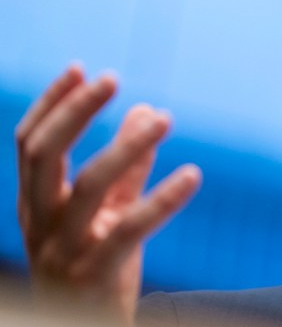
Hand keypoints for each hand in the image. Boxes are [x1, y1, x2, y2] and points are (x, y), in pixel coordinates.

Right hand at [15, 65, 200, 325]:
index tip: (80, 68)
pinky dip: (163, 198)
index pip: (30, 143)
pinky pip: (130, 228)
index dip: (52, 103)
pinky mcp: (95, 272)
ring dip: (126, 146)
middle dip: (74, 111)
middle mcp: (40, 221)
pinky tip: (192, 175)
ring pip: (89, 186)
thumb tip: (149, 110)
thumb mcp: (108, 212)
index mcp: (35, 203)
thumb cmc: (96, 265)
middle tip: (111, 78)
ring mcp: (63, 249)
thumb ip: (129, 166)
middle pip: (44, 155)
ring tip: (164, 119)